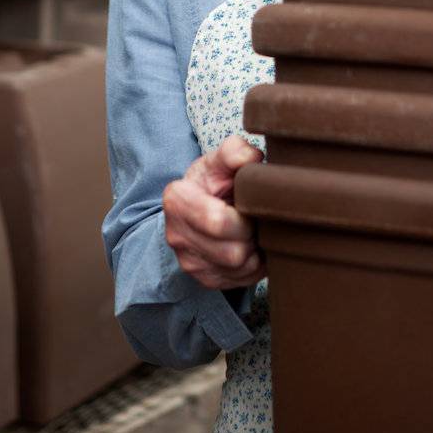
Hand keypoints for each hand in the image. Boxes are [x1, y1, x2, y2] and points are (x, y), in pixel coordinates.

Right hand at [163, 134, 265, 290]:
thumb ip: (235, 152)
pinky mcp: (204, 280)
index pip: (217, 221)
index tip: (246, 204)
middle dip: (251, 234)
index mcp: (177, 201)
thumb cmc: (213, 182)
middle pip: (232, 251)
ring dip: (255, 250)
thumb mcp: (220, 161)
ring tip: (253, 230)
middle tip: (255, 218)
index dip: (244, 215)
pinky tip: (250, 246)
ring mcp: (189, 263)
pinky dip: (253, 265)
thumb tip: (251, 158)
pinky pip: (242, 281)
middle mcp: (176, 236)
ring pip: (239, 268)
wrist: (200, 208)